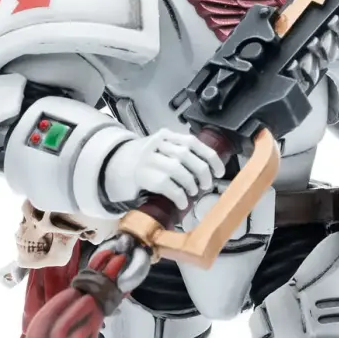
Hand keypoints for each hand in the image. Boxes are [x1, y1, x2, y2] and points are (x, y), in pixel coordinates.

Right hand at [103, 127, 225, 210]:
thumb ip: (182, 152)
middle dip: (202, 173)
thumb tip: (210, 170)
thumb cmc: (149, 160)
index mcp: (168, 135)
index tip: (219, 171)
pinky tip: (182, 202)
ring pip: (176, 169)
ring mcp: (148, 158)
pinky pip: (166, 185)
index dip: (211, 158)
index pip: (194, 142)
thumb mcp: (164, 149)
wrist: (119, 164)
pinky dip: (179, 196)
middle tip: (205, 185)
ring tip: (192, 192)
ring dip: (190, 184)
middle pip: (187, 155)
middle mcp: (158, 143)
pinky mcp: (142, 174)